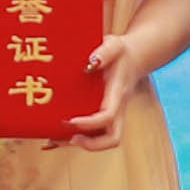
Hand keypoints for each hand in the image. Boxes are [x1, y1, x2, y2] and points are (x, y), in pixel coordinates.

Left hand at [61, 33, 139, 150]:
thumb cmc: (121, 52)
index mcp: (118, 93)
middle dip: (92, 144)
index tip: (71, 121)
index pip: (108, 115)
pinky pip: (94, 133)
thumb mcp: (114, 45)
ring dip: (81, 144)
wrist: (134, 57)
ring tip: (54, 140)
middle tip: (69, 138)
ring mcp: (112, 114)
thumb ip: (104, 52)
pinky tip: (55, 137)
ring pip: (103, 139)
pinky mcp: (104, 115)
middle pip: (113, 138)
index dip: (90, 123)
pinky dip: (76, 138)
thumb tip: (91, 61)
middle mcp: (117, 108)